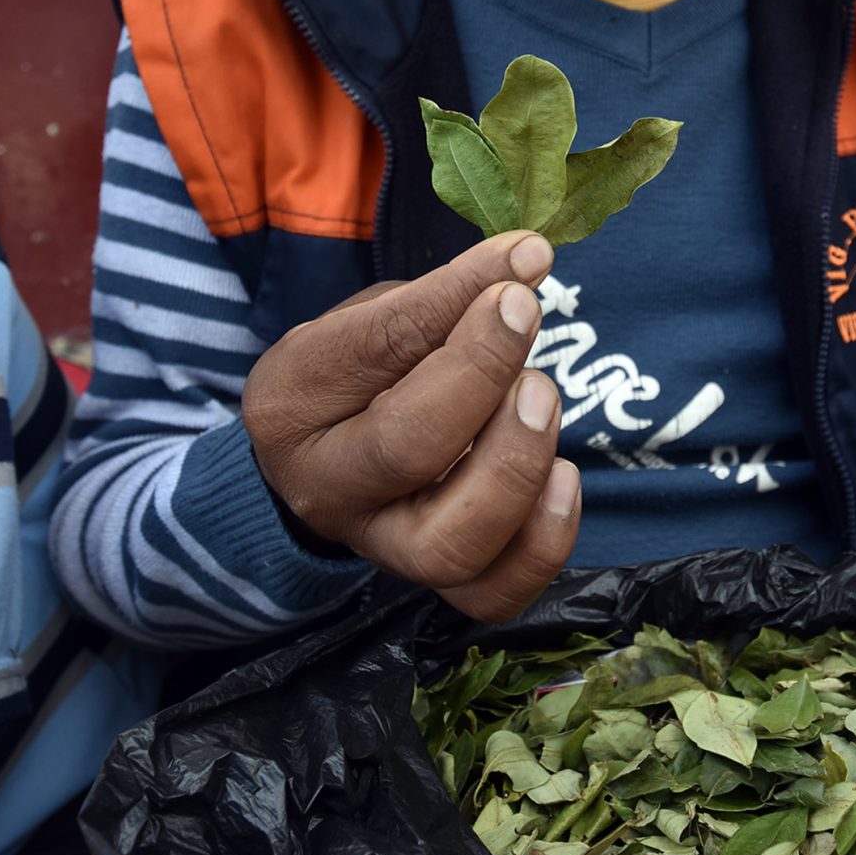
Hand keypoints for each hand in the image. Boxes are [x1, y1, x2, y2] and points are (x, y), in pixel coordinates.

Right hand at [242, 232, 578, 620]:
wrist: (325, 459)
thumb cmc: (358, 374)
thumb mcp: (372, 318)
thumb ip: (438, 300)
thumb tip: (528, 262)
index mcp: (291, 400)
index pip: (376, 346)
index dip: (459, 298)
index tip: (525, 260)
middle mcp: (324, 488)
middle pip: (406, 448)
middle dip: (482, 373)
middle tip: (527, 315)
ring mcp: (379, 546)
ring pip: (450, 543)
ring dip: (516, 462)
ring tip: (542, 395)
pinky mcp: (432, 585)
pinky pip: (491, 594)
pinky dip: (541, 543)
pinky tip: (564, 477)